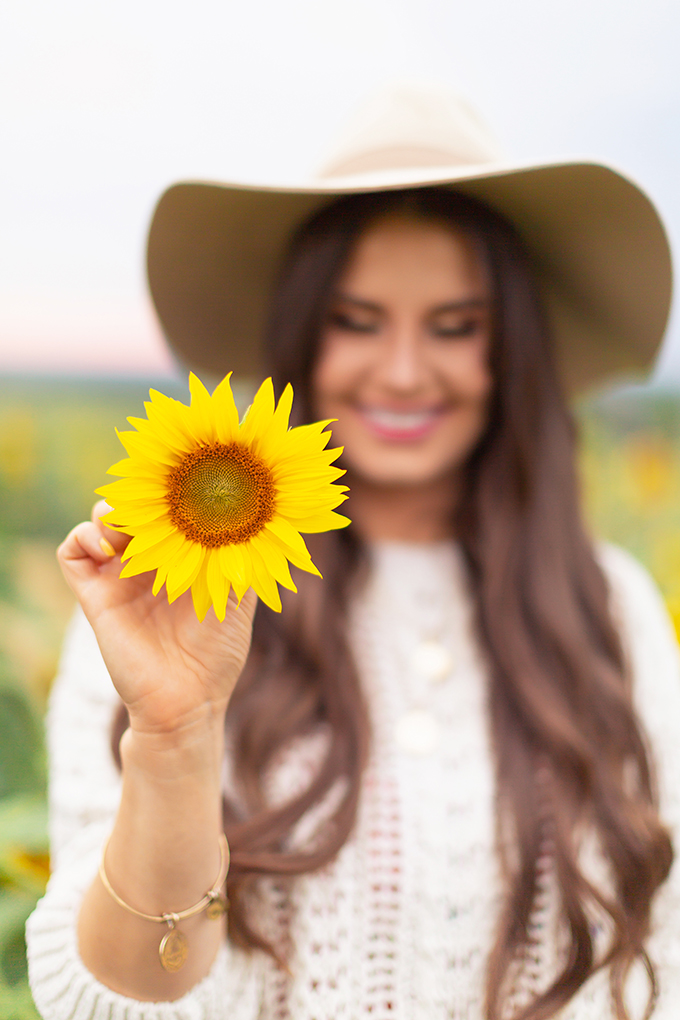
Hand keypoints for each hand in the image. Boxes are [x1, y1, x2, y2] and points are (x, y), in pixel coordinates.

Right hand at [57, 501, 256, 737]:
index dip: (172, 491)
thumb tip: (258, 518)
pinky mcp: (95, 595)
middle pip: (133, 508)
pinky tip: (110, 547)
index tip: (187, 481)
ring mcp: (119, 576)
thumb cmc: (219, 653)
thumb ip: (244, 558)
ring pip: (100, 521)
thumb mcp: (240, 597)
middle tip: (158, 497)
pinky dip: (82, 536)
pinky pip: (72, 552)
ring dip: (110, 509)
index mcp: (182, 556)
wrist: (190, 702)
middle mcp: (149, 562)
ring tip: (130, 523)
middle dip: (141, 494)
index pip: (169, 509)